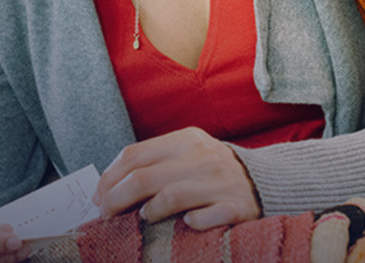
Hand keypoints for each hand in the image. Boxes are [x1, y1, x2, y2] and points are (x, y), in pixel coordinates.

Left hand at [93, 127, 259, 229]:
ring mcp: (221, 182)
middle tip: (105, 214)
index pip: (134, 155)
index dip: (109, 178)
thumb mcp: (186, 154)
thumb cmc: (212, 170)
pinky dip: (190, 223)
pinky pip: (204, 218)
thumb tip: (109, 185)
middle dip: (116, 198)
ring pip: (170, 196)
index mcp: (186, 139)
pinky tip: (184, 224)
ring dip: (149, 211)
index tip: (97, 197)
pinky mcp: (237, 207)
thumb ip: (154, 162)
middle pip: (144, 177)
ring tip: (142, 218)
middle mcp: (203, 157)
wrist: (266, 180)